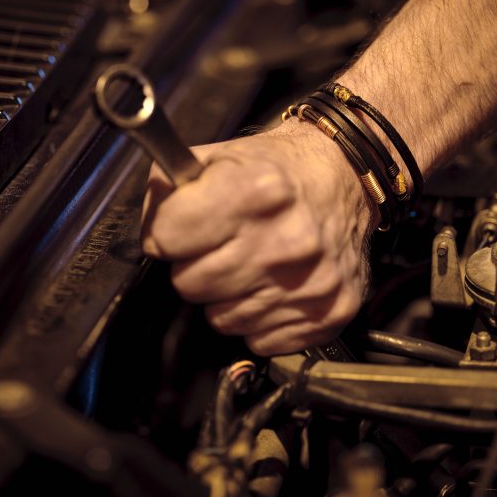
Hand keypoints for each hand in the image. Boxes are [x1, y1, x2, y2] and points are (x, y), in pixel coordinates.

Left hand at [141, 124, 374, 355]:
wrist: (345, 178)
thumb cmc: (277, 171)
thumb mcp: (218, 156)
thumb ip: (169, 188)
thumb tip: (150, 236)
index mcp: (256, 191)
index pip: (166, 237)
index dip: (167, 232)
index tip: (183, 227)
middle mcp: (286, 241)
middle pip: (189, 284)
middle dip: (195, 266)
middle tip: (220, 246)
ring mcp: (310, 282)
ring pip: (221, 320)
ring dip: (226, 296)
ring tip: (249, 264)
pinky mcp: (329, 313)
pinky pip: (259, 340)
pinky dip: (260, 319)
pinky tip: (273, 286)